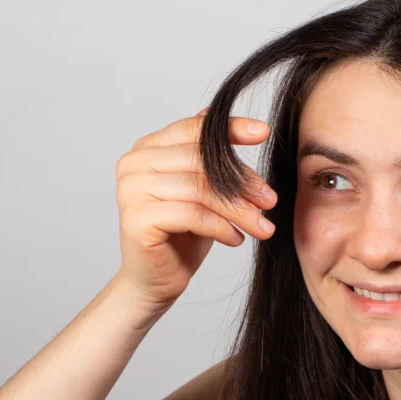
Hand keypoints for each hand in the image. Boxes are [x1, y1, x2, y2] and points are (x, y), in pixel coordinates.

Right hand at [112, 108, 276, 312]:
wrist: (156, 281)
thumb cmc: (181, 236)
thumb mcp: (203, 190)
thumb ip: (208, 156)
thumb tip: (229, 118)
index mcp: (147, 148)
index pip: (193, 129)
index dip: (230, 130)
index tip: (263, 133)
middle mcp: (133, 164)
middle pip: (201, 161)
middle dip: (242, 181)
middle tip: (270, 200)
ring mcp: (131, 190)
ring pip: (200, 189)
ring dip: (238, 209)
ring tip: (261, 227)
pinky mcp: (136, 219)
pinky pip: (191, 215)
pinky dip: (220, 227)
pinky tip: (235, 239)